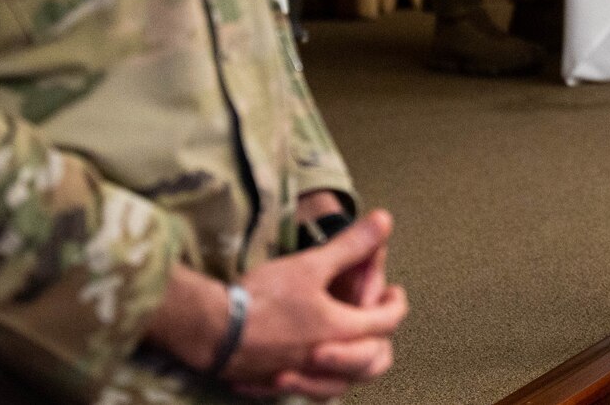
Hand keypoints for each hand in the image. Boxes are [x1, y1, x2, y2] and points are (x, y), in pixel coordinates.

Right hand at [224, 211, 407, 398]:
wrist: (214, 330)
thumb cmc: (263, 300)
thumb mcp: (311, 264)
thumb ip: (351, 245)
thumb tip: (384, 221)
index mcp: (343, 331)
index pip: (387, 322)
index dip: (396, 304)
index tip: (395, 293)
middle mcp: (328, 361)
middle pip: (372, 362)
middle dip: (380, 340)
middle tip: (376, 319)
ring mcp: (303, 376)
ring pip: (341, 383)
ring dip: (350, 367)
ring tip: (347, 348)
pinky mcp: (276, 384)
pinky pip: (306, 390)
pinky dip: (313, 380)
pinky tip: (304, 368)